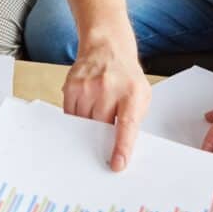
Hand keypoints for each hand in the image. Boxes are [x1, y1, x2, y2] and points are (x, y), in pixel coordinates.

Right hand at [62, 31, 149, 171]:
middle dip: (101, 136)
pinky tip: (86, 105)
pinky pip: (70, 114)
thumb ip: (134, 121)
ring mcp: (88, 86)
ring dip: (88, 125)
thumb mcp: (142, 96)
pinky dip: (77, 116)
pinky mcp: (72, 85)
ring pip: (82, 123)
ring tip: (98, 109)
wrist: (107, 46)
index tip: (116, 164)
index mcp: (132, 93)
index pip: (126, 126)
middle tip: (104, 134)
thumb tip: (123, 149)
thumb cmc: (126, 76)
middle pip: (99, 127)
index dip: (121, 148)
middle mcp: (109, 88)